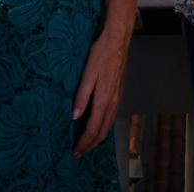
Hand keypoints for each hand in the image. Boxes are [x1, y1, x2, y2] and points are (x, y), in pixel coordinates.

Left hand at [71, 26, 129, 156]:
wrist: (118, 41)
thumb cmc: (101, 54)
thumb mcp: (88, 73)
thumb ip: (82, 95)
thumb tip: (74, 116)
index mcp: (104, 99)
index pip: (93, 129)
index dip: (84, 142)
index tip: (75, 150)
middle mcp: (112, 103)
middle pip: (102, 132)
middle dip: (91, 145)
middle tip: (79, 152)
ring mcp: (117, 99)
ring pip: (108, 126)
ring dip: (97, 138)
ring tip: (87, 143)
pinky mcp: (118, 94)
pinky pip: (111, 117)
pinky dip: (103, 127)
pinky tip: (98, 125)